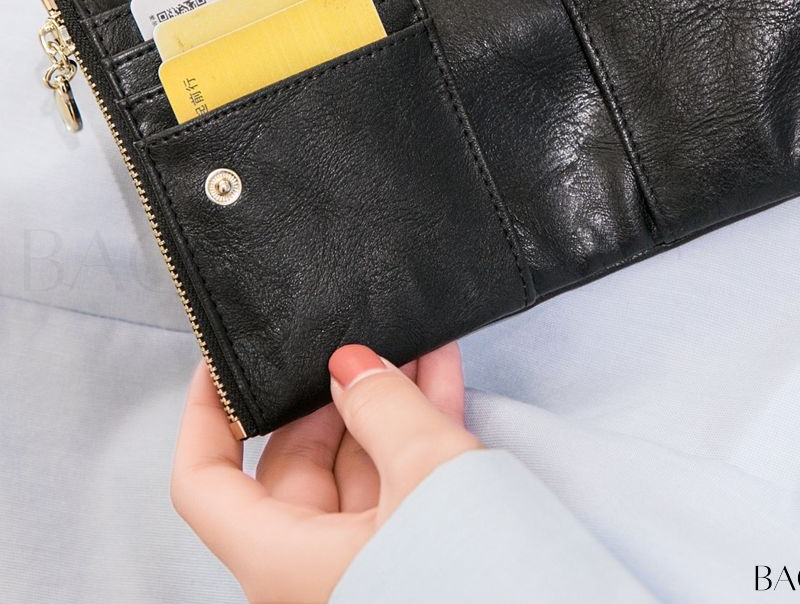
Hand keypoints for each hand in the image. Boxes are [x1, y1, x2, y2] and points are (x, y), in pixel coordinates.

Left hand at [171, 344, 479, 603]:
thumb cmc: (478, 582)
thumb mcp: (428, 472)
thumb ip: (383, 407)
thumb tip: (350, 366)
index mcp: (282, 561)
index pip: (205, 482)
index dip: (207, 412)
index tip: (226, 361)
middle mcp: (310, 572)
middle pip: (295, 464)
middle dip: (331, 391)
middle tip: (362, 336)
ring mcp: (363, 567)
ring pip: (356, 468)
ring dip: (385, 403)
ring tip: (413, 342)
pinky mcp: (411, 562)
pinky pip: (399, 486)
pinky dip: (417, 430)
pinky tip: (439, 375)